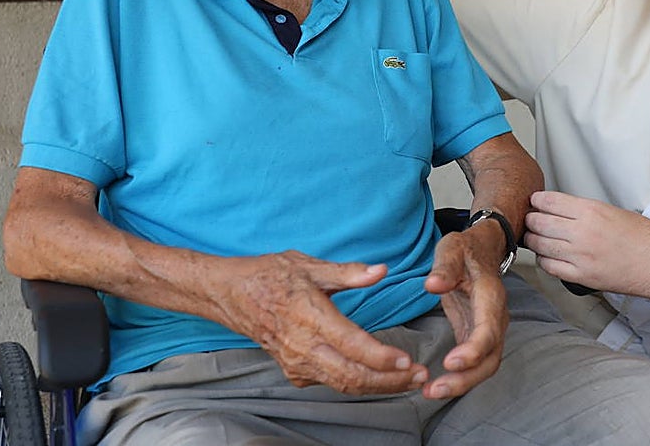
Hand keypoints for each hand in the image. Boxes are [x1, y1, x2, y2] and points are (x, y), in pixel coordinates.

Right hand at [208, 251, 428, 394]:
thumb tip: (380, 270)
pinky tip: (377, 376)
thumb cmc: (269, 274)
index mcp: (308, 315)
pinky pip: (329, 382)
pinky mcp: (292, 370)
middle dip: (389, 381)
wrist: (229, 294)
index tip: (408, 361)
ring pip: (341, 384)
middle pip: (350, 375)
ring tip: (407, 380)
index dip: (381, 357)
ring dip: (377, 386)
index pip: (351, 345)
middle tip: (419, 376)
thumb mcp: (308, 264)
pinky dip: (356, 383)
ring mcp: (295, 362)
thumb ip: (347, 272)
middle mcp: (301, 345)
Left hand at [421, 226, 509, 398]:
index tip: (450, 363)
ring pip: (485, 366)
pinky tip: (436, 386)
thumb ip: (444, 267)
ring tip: (431, 392)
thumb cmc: (466, 249)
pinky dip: (459, 377)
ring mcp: (490, 330)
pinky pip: (475, 364)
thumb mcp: (452, 248)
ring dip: (462, 383)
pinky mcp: (478, 336)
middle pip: (490, 358)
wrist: (482, 249)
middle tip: (435, 390)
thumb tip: (433, 285)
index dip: (473, 350)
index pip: (489, 330)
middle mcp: (496, 317)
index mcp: (490, 296)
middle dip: (466, 378)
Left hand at [524, 190, 649, 297]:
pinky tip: (547, 256)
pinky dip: (543, 260)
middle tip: (531, 219)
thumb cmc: (644, 238)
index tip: (535, 202)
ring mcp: (579, 256)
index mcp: (591, 211)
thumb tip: (562, 210)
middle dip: (531, 219)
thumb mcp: (613, 211)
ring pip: (540, 245)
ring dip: (533, 240)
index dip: (537, 201)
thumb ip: (585, 210)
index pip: (549, 201)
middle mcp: (582, 232)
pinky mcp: (581, 276)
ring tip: (535, 237)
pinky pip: (549, 267)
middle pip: (539, 222)